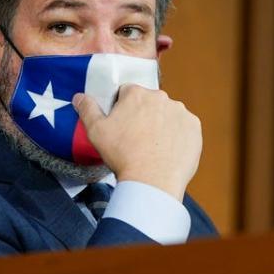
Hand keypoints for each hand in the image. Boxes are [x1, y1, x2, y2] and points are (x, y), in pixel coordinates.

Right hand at [72, 85, 201, 200]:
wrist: (152, 180)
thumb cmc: (123, 156)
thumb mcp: (96, 131)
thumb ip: (87, 109)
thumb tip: (79, 96)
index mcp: (136, 94)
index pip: (127, 93)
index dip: (122, 109)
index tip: (122, 126)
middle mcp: (161, 97)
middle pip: (149, 103)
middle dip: (143, 116)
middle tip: (136, 139)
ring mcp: (180, 112)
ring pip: (168, 114)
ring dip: (162, 125)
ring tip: (153, 147)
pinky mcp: (194, 127)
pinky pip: (184, 128)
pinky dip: (177, 136)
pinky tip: (167, 151)